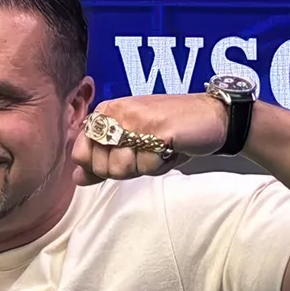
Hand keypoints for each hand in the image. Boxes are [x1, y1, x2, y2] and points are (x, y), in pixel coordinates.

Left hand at [70, 92, 226, 185]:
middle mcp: (117, 112)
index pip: (80, 153)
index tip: (124, 156)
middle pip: (101, 164)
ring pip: (122, 167)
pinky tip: (171, 149)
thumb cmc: (172, 133)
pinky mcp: (156, 129)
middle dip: (125, 170)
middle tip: (146, 153)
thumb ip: (103, 161)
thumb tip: (77, 178)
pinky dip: (161, 165)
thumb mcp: (132, 147)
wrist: (212, 118)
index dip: (100, 166)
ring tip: (159, 150)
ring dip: (144, 167)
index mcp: (107, 112)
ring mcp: (135, 119)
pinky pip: (147, 165)